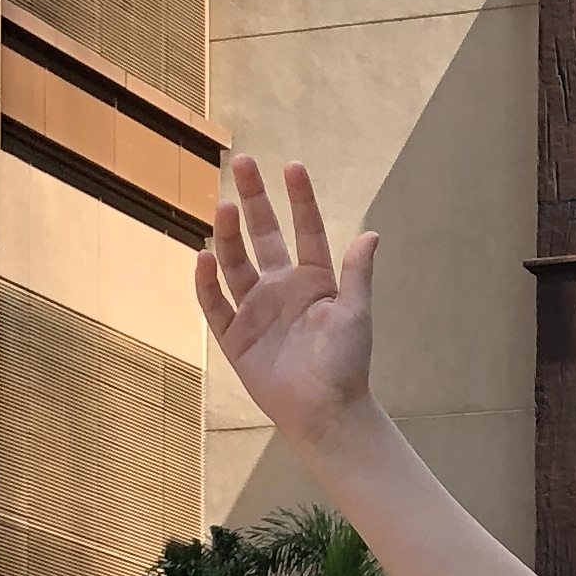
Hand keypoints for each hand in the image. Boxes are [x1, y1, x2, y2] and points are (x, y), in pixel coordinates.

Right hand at [195, 155, 378, 453]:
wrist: (326, 412)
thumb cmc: (346, 364)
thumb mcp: (355, 314)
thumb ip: (357, 273)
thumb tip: (371, 233)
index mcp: (314, 281)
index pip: (305, 231)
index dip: (299, 200)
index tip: (291, 167)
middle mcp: (281, 289)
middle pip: (263, 236)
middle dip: (254, 201)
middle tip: (244, 163)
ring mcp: (255, 310)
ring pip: (236, 263)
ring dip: (229, 235)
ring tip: (224, 207)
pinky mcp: (235, 337)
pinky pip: (215, 305)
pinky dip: (207, 283)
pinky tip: (204, 257)